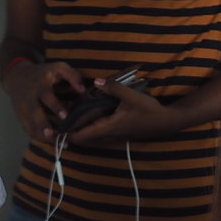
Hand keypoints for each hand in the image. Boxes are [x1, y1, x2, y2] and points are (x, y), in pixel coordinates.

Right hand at [3, 58, 84, 142]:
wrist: (17, 77)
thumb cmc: (43, 73)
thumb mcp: (58, 67)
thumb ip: (72, 75)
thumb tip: (82, 90)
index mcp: (40, 85)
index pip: (46, 96)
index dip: (55, 106)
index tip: (65, 116)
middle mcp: (30, 98)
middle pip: (35, 113)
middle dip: (44, 125)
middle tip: (55, 135)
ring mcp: (23, 108)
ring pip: (30, 123)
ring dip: (41, 135)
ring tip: (55, 143)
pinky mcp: (20, 116)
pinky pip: (26, 128)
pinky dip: (36, 136)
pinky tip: (48, 142)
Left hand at [63, 77, 179, 145]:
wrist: (166, 122)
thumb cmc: (149, 110)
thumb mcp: (132, 96)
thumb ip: (112, 88)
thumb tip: (95, 81)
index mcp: (108, 127)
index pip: (81, 135)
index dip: (67, 134)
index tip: (55, 127)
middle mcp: (108, 135)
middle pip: (83, 139)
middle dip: (70, 132)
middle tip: (58, 121)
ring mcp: (114, 136)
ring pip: (91, 138)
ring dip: (80, 131)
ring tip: (69, 119)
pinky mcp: (119, 134)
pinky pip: (98, 134)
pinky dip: (89, 129)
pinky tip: (87, 118)